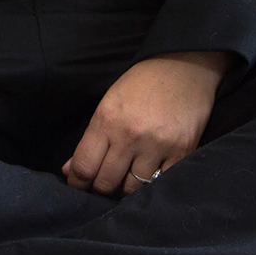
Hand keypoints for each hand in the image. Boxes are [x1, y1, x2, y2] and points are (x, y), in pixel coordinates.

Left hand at [63, 51, 231, 195]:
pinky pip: (161, 183)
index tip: (79, 184)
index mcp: (107, 120)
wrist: (185, 66)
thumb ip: (90, 139)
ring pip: (133, 189)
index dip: (77, 182)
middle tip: (102, 183)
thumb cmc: (142, 83)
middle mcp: (130, 135)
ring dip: (126, 188)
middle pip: (106, 183)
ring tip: (126, 177)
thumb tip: (70, 170)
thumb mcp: (109, 103)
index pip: (84, 166)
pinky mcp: (182, 152)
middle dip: (100, 188)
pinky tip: (148, 174)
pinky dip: (152, 184)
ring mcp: (158, 145)